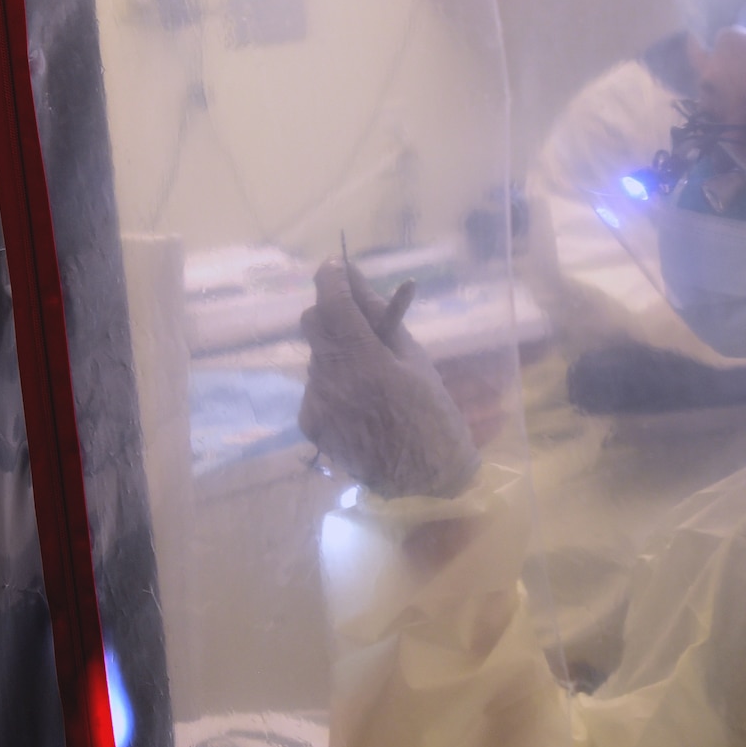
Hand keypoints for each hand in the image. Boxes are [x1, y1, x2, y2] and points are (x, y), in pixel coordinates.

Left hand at [298, 260, 480, 497]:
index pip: (332, 302)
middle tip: (359, 319)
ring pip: (316, 357)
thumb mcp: (417, 360)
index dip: (332, 276)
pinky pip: (316, 387)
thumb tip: (360, 284)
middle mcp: (331, 381)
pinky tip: (360, 403)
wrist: (425, 480)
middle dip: (333, 314)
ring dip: (337, 353)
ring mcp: (317, 404)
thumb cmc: (434, 416)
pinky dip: (334, 384)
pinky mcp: (311, 424)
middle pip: (314, 324)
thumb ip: (384, 320)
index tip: (338, 266)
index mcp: (365, 362)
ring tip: (371, 374)